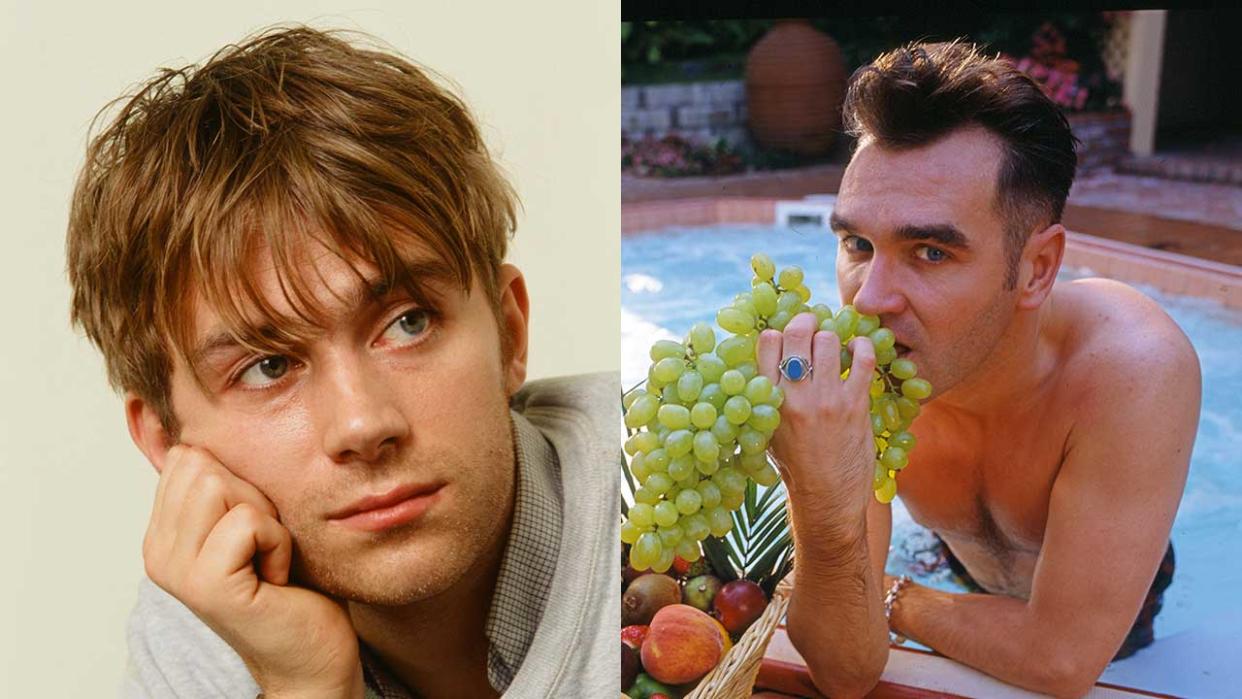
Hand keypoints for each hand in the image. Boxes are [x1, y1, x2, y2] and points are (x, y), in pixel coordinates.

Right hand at [142, 445, 364, 698]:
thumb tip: (192, 419)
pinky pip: (249, 521)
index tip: (252, 530)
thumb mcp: (256, 518)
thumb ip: (226, 479)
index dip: (238, 480)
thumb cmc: (294, 585)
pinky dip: (278, 542)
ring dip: (266, 518)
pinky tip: (277, 578)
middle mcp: (157, 551)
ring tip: (269, 559)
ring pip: (221, 485)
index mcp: (163, 532)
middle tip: (264, 547)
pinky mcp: (207, 586)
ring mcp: (176, 570)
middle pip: (203, 462)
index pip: (188, 454)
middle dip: (253, 496)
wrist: (312, 654)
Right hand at [758, 312, 877, 524]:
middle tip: (812, 324)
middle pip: (797, 333)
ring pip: (829, 340)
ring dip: (832, 337)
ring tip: (834, 344)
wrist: (826, 498)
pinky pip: (862, 359)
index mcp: (769, 400)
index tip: (788, 335)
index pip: (768, 343)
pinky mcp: (856, 405)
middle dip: (805, 322)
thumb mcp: (768, 429)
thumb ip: (770, 395)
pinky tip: (858, 350)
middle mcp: (795, 396)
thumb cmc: (795, 466)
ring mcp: (827, 399)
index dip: (779, 332)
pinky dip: (862, 346)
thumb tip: (775, 357)